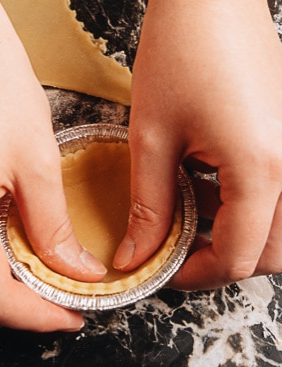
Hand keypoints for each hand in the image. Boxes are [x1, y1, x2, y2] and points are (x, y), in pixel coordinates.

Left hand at [112, 0, 281, 289]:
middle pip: (273, 252)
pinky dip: (251, 205)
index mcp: (262, 169)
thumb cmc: (182, 53)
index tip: (160, 273)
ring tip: (186, 220)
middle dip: (224, 262)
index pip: (238, 255)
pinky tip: (207, 188)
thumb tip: (137, 255)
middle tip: (175, 254)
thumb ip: (148, 205)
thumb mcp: (152, 136)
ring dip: (241, 236)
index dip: (195, 275)